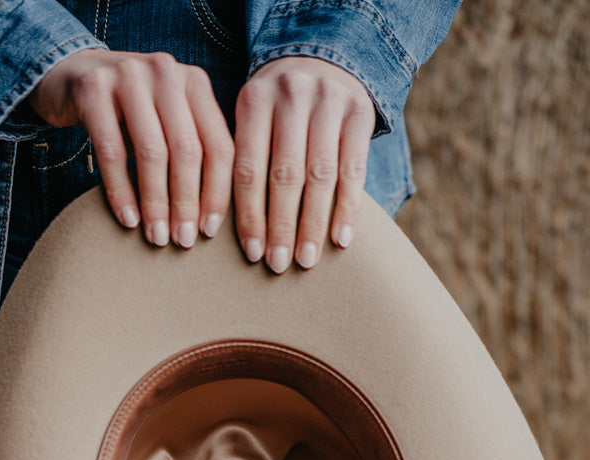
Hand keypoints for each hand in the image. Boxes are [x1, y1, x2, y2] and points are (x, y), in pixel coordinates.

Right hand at [31, 48, 233, 247]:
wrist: (72, 74)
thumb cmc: (129, 111)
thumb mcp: (167, 120)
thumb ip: (191, 150)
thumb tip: (209, 220)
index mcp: (195, 83)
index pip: (218, 145)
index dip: (217, 193)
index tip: (209, 231)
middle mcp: (167, 73)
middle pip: (187, 150)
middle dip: (186, 203)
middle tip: (182, 241)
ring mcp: (129, 76)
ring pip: (152, 152)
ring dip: (155, 203)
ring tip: (156, 236)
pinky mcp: (93, 89)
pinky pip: (112, 152)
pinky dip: (121, 191)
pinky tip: (127, 219)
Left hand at [233, 58, 375, 271]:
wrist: (323, 60)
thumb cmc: (277, 111)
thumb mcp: (253, 120)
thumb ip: (244, 163)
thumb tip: (232, 234)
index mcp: (254, 100)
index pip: (248, 169)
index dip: (250, 215)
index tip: (253, 254)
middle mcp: (291, 96)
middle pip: (285, 174)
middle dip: (281, 226)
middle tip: (278, 266)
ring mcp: (328, 101)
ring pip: (320, 174)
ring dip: (313, 224)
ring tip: (306, 261)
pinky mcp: (360, 111)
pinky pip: (353, 168)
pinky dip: (348, 208)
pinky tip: (341, 240)